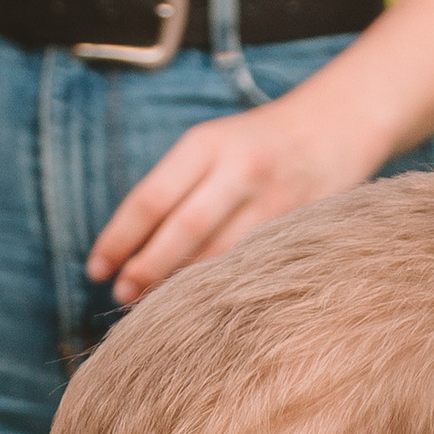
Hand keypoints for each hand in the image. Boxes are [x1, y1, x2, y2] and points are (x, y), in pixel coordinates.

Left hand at [89, 90, 391, 303]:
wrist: (336, 125)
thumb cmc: (259, 143)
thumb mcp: (213, 146)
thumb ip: (177, 187)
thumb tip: (133, 245)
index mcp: (206, 145)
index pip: (150, 199)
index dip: (119, 239)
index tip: (97, 269)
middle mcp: (237, 169)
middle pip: (181, 231)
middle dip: (147, 269)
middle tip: (121, 297)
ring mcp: (272, 199)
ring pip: (218, 254)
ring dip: (182, 286)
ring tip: (153, 309)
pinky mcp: (298, 224)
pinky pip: (251, 264)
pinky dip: (222, 286)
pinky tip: (202, 304)